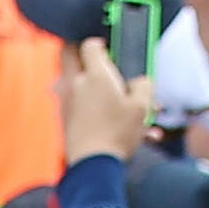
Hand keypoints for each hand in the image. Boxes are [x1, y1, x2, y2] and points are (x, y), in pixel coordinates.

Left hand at [60, 38, 152, 164]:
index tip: (109, 48)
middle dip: (84, 54)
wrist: (93, 165)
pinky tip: (118, 127)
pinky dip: (97, 110)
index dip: (100, 42)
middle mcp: (75, 84)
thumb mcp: (142, 106)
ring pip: (77, 83)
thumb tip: (139, 82)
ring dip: (97, 88)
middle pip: (69, 55)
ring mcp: (66, 101)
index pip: (89, 44)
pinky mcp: (64, 118)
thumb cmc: (117, 134)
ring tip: (124, 105)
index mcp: (95, 74)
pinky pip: (80, 106)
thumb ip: (143, 85)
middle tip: (102, 61)